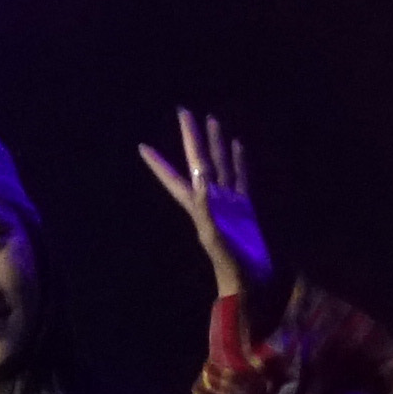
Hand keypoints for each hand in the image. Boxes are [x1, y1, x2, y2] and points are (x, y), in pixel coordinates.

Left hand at [135, 108, 273, 303]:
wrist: (250, 282)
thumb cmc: (230, 266)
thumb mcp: (215, 238)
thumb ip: (207, 211)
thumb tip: (199, 181)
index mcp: (198, 207)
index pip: (175, 178)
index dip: (158, 164)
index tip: (142, 147)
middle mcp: (210, 200)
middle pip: (199, 161)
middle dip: (191, 138)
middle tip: (184, 111)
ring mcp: (229, 202)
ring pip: (220, 164)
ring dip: (215, 143)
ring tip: (212, 120)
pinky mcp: (245, 207)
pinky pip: (241, 177)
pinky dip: (239, 160)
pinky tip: (238, 145)